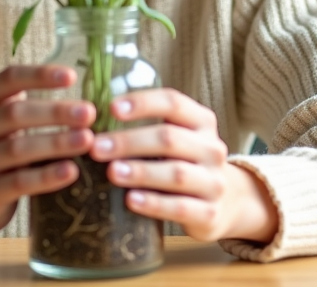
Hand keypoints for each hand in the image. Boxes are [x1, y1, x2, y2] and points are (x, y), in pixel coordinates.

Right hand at [0, 65, 94, 245]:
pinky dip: (47, 176)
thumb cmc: (1, 148)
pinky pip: (19, 183)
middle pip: (14, 114)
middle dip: (55, 112)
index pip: (8, 79)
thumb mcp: (6, 120)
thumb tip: (82, 98)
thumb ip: (31, 104)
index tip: (72, 76)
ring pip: (17, 149)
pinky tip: (71, 171)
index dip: (40, 75)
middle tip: (89, 113)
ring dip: (56, 143)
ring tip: (88, 140)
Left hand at [88, 88, 279, 243]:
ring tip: (112, 172)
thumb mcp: (176, 139)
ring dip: (141, 172)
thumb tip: (91, 120)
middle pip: (169, 139)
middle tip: (96, 147)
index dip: (142, 103)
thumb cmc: (185, 163)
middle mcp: (212, 148)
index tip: (111, 108)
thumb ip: (146, 126)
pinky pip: (181, 207)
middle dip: (129, 141)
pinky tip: (131, 200)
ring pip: (176, 173)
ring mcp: (214, 181)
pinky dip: (154, 203)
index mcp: (202, 121)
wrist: (226, 204)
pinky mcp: (210, 213)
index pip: (173, 102)